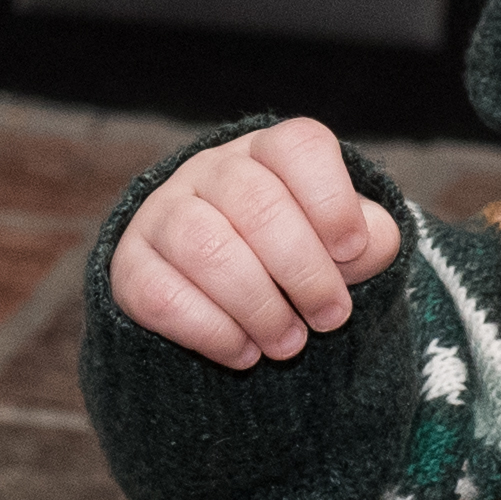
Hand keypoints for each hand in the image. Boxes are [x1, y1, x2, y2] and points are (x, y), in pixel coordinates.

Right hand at [108, 118, 396, 363]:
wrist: (220, 294)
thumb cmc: (296, 256)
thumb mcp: (341, 243)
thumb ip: (369, 238)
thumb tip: (368, 244)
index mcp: (268, 152)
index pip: (300, 147)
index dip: (333, 202)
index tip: (352, 253)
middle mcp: (210, 170)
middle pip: (257, 203)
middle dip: (305, 271)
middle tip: (330, 319)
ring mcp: (162, 214)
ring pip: (205, 246)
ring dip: (258, 306)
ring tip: (288, 344)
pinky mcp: (131, 266)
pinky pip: (161, 295)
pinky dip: (212, 332)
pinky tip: (243, 352)